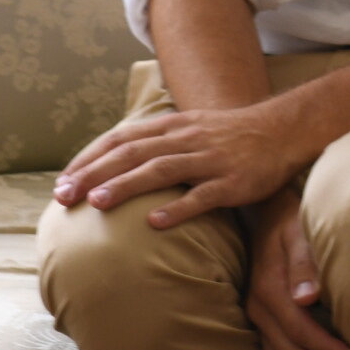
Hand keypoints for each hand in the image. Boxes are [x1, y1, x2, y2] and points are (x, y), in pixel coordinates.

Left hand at [53, 96, 309, 226]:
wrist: (287, 130)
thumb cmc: (234, 136)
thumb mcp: (193, 127)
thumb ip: (158, 141)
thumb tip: (114, 163)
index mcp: (175, 126)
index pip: (122, 139)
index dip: (89, 159)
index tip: (63, 181)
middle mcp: (188, 139)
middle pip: (133, 153)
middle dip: (95, 174)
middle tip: (65, 196)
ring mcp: (211, 159)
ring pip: (162, 170)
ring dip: (126, 185)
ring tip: (98, 203)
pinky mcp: (234, 181)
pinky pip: (203, 195)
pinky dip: (178, 208)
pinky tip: (156, 223)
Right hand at [242, 187, 348, 349]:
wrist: (266, 212)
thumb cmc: (293, 221)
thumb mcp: (299, 233)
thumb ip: (304, 264)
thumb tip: (307, 298)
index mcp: (270, 290)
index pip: (301, 330)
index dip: (326, 348)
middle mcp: (259, 307)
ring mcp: (256, 314)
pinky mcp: (259, 316)